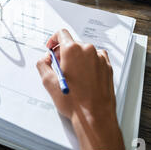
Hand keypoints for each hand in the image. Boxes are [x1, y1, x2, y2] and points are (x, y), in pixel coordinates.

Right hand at [36, 29, 125, 149]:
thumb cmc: (75, 101)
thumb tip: (45, 59)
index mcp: (72, 50)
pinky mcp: (107, 67)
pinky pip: (96, 59)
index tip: (51, 48)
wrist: (95, 116)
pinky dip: (89, 64)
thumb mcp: (49, 82)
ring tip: (73, 77)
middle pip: (72, 44)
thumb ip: (43, 65)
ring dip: (77, 60)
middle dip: (64, 54)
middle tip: (60, 68)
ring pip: (84, 52)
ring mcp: (100, 58)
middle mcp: (88, 50)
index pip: (61, 34)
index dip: (53, 40)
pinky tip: (84, 78)